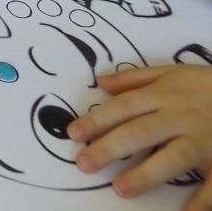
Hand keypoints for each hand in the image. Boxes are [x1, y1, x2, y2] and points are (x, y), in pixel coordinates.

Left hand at [69, 65, 211, 206]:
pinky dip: (200, 201)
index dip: (97, 119)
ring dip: (146, 174)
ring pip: (172, 158)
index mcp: (163, 95)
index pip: (123, 107)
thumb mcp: (171, 73)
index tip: (72, 133)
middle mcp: (180, 117)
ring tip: (120, 189)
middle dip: (110, 148)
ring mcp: (203, 140)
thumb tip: (100, 82)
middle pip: (140, 132)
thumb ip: (135, 78)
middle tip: (84, 164)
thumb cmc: (207, 85)